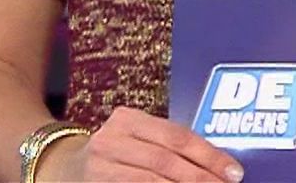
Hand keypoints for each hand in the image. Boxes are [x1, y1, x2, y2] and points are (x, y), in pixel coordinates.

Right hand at [38, 108, 242, 182]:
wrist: (62, 170)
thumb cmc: (116, 156)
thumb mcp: (138, 140)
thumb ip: (170, 147)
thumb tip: (220, 166)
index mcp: (128, 120)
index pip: (176, 136)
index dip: (209, 155)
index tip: (234, 173)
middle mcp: (110, 139)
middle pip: (165, 161)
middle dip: (200, 179)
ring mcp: (99, 167)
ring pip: (151, 182)